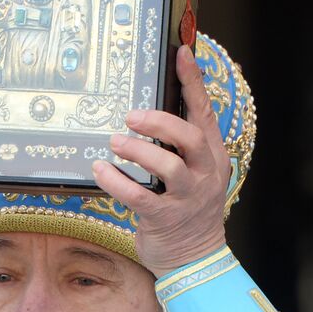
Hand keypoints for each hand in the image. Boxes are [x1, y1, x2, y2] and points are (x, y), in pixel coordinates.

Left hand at [92, 44, 229, 276]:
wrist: (194, 259)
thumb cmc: (185, 208)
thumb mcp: (191, 173)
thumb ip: (177, 146)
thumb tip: (146, 111)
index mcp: (212, 157)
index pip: (204, 113)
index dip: (193, 82)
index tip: (181, 53)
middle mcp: (205, 174)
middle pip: (191, 139)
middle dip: (161, 123)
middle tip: (131, 116)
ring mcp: (188, 198)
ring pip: (169, 167)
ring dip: (138, 151)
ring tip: (114, 142)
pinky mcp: (165, 219)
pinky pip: (139, 197)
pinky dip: (116, 181)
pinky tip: (100, 169)